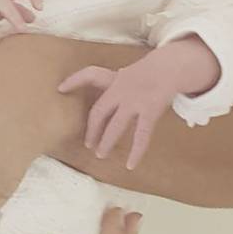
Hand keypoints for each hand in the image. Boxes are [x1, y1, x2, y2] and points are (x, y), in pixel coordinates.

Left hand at [58, 58, 178, 170]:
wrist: (172, 68)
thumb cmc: (150, 73)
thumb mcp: (129, 74)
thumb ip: (115, 84)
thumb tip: (105, 90)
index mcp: (115, 79)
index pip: (90, 75)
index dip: (74, 81)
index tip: (61, 89)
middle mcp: (121, 90)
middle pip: (99, 111)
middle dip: (92, 129)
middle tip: (88, 143)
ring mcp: (135, 101)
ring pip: (115, 126)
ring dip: (106, 141)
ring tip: (100, 154)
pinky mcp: (149, 112)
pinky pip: (141, 136)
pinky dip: (136, 151)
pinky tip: (131, 165)